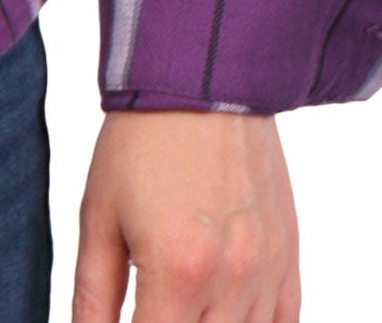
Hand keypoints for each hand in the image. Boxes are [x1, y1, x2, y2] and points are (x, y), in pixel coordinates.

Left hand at [73, 109, 299, 321]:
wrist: (200, 83)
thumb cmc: (139, 143)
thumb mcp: (97, 215)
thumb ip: (92, 293)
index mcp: (177, 270)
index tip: (122, 321)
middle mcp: (232, 281)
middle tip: (149, 306)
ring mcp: (267, 273)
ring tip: (177, 306)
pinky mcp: (288, 259)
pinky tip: (220, 314)